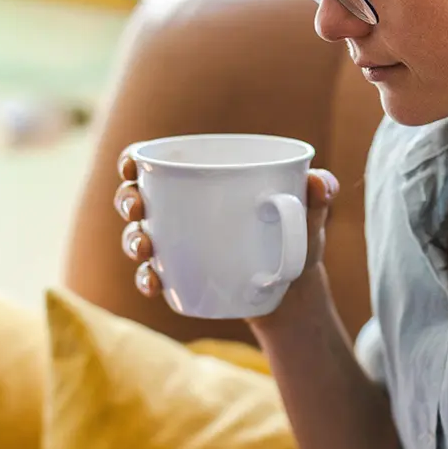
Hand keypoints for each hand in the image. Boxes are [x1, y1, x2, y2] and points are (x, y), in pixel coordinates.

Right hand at [115, 147, 340, 303]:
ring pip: (137, 237)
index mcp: (204, 179)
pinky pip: (152, 276)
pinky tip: (153, 283)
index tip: (134, 166)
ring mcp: (177, 245)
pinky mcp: (181, 277)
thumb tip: (321, 184)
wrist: (296, 288)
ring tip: (145, 249)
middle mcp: (182, 209)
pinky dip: (147, 279)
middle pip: (135, 196)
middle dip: (127, 200)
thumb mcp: (310, 214)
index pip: (156, 161)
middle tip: (139, 210)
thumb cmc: (298, 236)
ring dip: (131, 241)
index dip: (133, 159)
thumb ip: (320, 194)